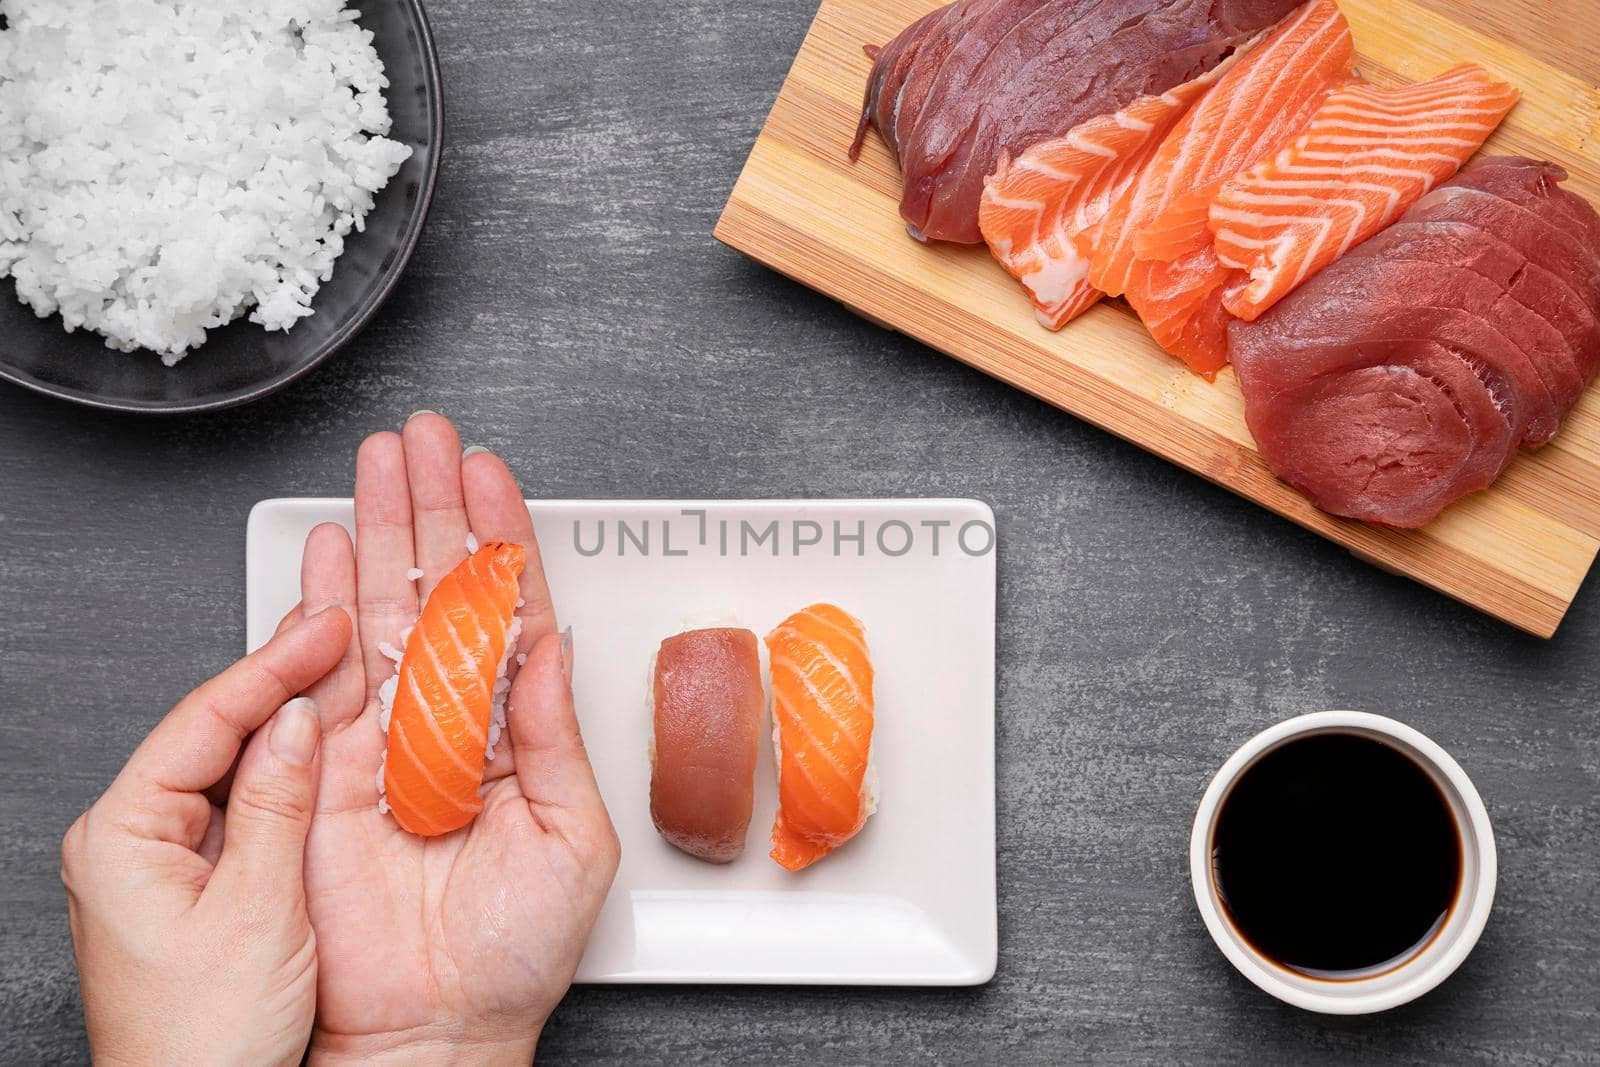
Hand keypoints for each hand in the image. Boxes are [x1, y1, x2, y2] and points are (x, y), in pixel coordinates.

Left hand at [62, 608, 352, 1066]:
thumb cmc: (203, 1043)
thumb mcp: (258, 911)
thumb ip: (276, 805)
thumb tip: (295, 722)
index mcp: (121, 837)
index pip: (205, 719)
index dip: (274, 666)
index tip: (326, 628)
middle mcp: (130, 840)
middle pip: (213, 730)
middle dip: (281, 678)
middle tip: (337, 628)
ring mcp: (161, 860)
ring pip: (231, 763)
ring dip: (289, 721)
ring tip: (341, 671)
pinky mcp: (194, 882)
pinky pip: (243, 803)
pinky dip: (287, 771)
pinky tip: (325, 746)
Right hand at [297, 413, 619, 1064]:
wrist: (438, 1028)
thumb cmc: (515, 952)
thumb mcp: (572, 836)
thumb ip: (554, 734)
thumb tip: (552, 644)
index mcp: (514, 731)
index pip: (510, 610)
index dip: (501, 539)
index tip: (495, 475)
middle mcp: (450, 720)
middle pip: (441, 590)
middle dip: (435, 508)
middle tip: (430, 437)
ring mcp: (387, 737)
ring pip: (382, 609)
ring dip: (380, 531)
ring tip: (382, 461)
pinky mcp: (329, 767)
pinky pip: (323, 670)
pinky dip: (319, 603)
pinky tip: (325, 547)